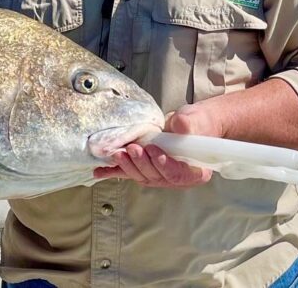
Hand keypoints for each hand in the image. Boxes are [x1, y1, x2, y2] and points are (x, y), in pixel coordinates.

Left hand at [93, 103, 218, 188]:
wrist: (190, 124)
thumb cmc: (198, 123)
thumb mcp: (197, 121)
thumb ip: (190, 124)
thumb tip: (180, 126)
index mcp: (194, 171)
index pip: (178, 174)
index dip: (165, 165)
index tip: (153, 152)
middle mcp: (176, 177)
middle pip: (157, 176)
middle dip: (142, 164)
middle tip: (132, 149)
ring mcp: (159, 174)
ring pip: (142, 175)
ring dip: (127, 166)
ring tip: (118, 154)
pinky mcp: (145, 168)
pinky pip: (129, 172)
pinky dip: (113, 171)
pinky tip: (99, 172)